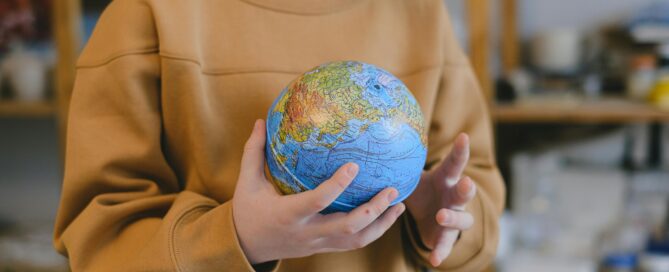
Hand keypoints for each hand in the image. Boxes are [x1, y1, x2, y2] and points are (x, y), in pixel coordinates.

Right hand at [232, 120, 405, 263]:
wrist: (246, 247)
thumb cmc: (247, 210)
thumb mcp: (247, 182)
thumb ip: (254, 152)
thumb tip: (260, 121)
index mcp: (288, 214)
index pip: (317, 201)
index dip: (337, 185)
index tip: (354, 165)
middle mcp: (307, 232)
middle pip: (347, 227)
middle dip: (373, 210)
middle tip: (391, 189)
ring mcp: (317, 243)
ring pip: (356, 240)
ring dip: (381, 224)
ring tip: (399, 204)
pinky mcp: (323, 247)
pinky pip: (352, 243)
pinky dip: (373, 231)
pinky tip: (386, 215)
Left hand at [405, 133, 476, 266]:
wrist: (428, 217)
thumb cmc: (422, 190)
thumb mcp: (412, 177)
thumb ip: (403, 164)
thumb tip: (384, 141)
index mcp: (446, 179)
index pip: (454, 163)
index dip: (460, 150)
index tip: (463, 136)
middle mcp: (454, 197)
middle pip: (465, 192)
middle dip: (467, 188)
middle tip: (466, 183)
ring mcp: (454, 216)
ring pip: (462, 219)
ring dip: (453, 218)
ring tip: (441, 216)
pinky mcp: (447, 235)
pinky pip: (446, 244)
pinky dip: (441, 251)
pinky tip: (434, 260)